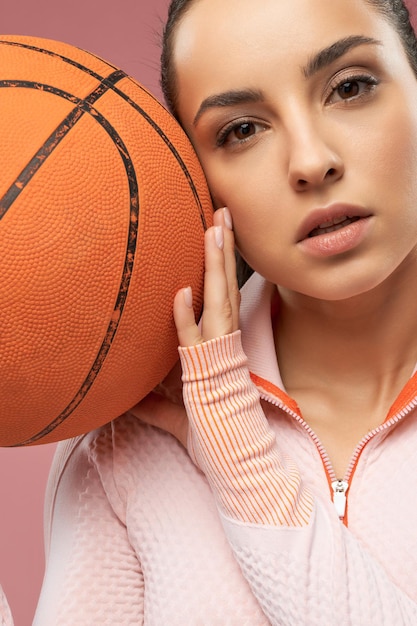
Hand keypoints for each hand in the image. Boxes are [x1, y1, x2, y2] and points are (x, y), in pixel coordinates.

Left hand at [129, 207, 239, 447]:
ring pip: (217, 301)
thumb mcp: (175, 414)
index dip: (218, 265)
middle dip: (221, 250)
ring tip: (215, 228)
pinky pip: (195, 339)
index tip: (216, 234)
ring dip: (215, 265)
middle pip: (223, 287)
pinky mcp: (208, 373)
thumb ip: (154, 402)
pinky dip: (186, 317)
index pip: (220, 296)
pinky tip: (179, 291)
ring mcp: (217, 355)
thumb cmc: (214, 436)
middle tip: (220, 213)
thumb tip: (127, 399)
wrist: (237, 461)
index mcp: (219, 346)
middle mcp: (222, 344)